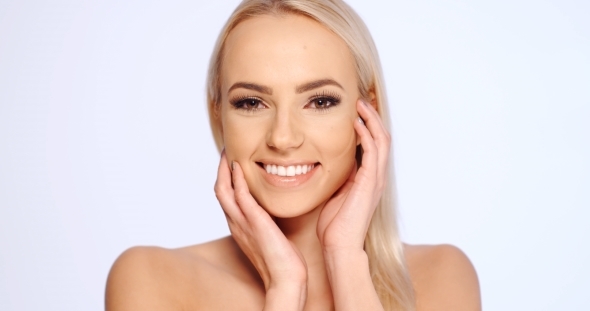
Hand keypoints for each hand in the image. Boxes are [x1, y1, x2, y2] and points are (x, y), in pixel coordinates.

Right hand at [214, 152, 307, 307]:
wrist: (285, 278)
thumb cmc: (281, 259)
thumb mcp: (270, 234)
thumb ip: (265, 221)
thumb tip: (271, 210)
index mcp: (239, 225)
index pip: (226, 197)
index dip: (225, 178)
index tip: (231, 161)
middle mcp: (236, 223)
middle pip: (219, 190)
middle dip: (221, 169)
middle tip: (226, 151)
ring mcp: (242, 223)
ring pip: (223, 191)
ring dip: (224, 169)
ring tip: (228, 152)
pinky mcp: (255, 222)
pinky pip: (241, 197)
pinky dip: (237, 180)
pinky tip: (239, 166)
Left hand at [316, 99, 390, 254]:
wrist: (339, 245)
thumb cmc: (335, 225)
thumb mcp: (336, 194)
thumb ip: (339, 178)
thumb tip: (327, 163)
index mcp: (369, 179)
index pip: (374, 145)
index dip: (368, 126)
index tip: (356, 110)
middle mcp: (376, 176)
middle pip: (382, 137)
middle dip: (373, 117)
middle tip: (362, 100)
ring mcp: (376, 179)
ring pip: (382, 140)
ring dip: (371, 120)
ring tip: (360, 104)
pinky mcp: (370, 182)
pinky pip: (373, 151)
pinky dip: (366, 134)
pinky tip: (356, 122)